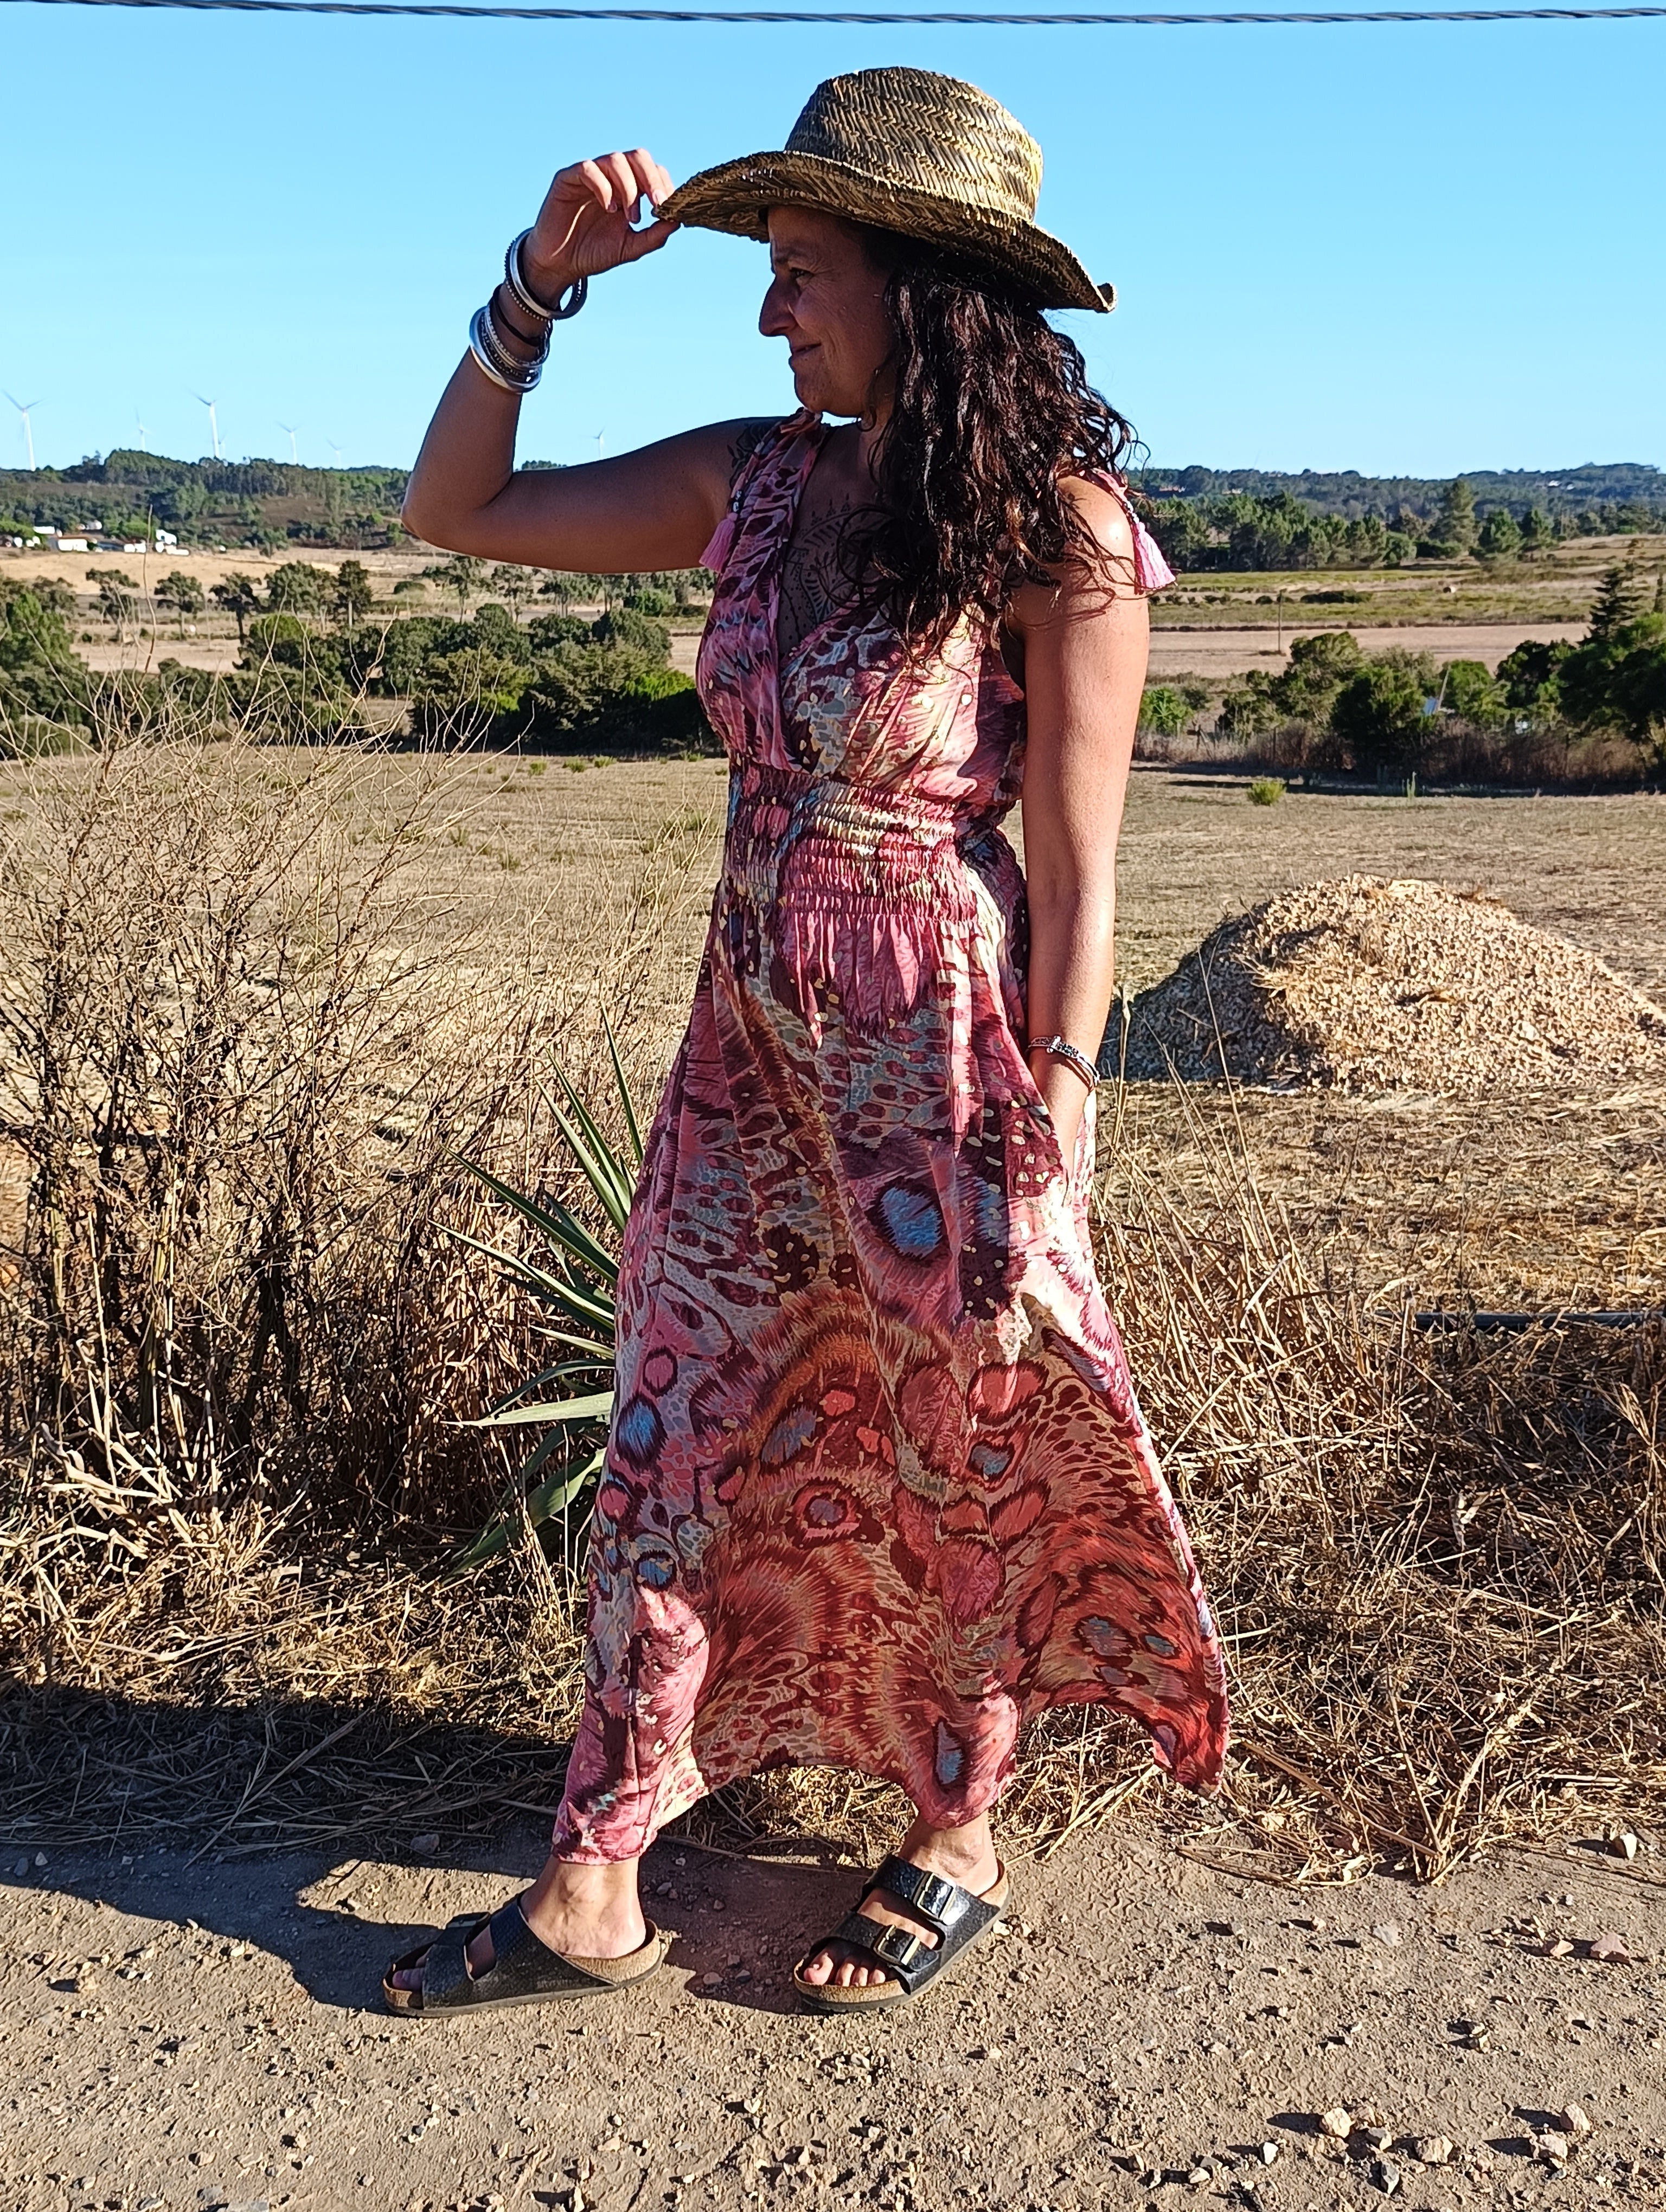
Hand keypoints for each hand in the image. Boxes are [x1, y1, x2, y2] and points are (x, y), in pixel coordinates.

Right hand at [522, 148, 676, 300]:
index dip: (663, 183)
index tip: (668, 207)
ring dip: (629, 188)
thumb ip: (653, 236)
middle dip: (651, 178)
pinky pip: (588, 169)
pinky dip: (604, 187)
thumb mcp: (630, 247)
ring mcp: (590, 175)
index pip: (652, 170)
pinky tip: (609, 209)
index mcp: (629, 188)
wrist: (561, 264)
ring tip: (629, 218)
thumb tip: (677, 221)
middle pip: (637, 156)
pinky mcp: (568, 178)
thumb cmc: (594, 253)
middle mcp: (610, 177)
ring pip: (615, 160)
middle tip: (656, 204)